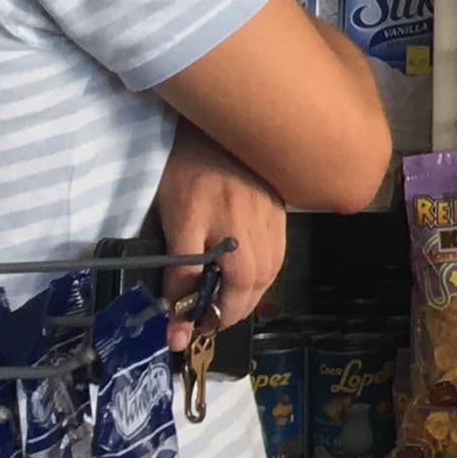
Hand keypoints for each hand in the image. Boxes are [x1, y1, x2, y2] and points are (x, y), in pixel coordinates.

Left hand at [152, 124, 285, 346]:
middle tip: (198, 318)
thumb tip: (178, 316)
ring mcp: (277, 227)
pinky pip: (274, 253)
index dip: (210, 322)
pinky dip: (257, 270)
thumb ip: (183, 272)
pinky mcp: (279, 212)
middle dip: (229, 311)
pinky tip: (239, 265)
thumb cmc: (194, 172)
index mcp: (243, 251)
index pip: (234, 303)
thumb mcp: (178, 223)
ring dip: (244, 293)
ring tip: (217, 297)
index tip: (185, 333)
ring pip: (268, 275)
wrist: (221, 124)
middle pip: (255, 293)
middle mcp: (268, 244)